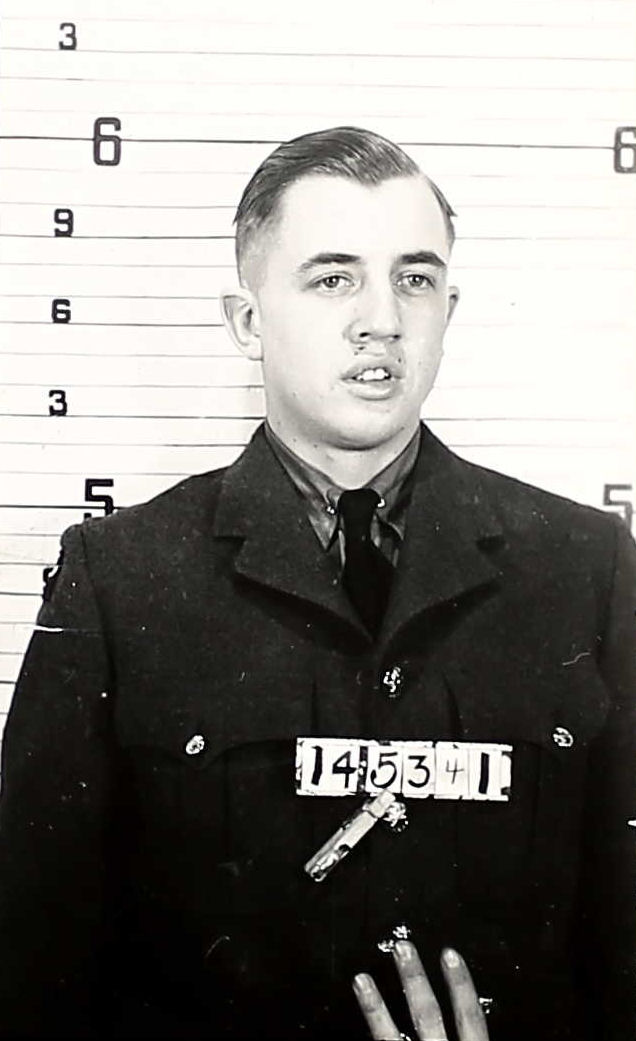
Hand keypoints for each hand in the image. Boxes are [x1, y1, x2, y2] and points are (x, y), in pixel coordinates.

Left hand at [353, 941, 488, 1039]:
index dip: (461, 985)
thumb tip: (471, 1027)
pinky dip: (370, 1024)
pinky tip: (357, 1001)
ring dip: (375, 1007)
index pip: (470, 1019)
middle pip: (428, 1017)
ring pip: (392, 1037)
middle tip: (402, 948)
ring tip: (361, 980)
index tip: (451, 953)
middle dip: (415, 981)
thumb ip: (471, 1038)